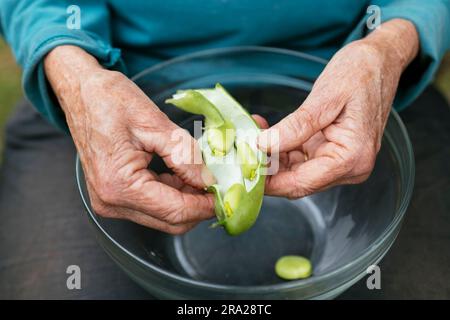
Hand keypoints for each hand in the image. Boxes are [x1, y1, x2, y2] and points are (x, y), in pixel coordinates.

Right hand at [45, 46, 215, 233]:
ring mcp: (111, 201)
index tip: (228, 194)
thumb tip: (209, 180)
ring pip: (164, 216)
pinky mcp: (115, 195)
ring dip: (188, 199)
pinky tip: (184, 174)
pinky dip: (173, 193)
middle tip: (221, 185)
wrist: (81, 92)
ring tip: (204, 174)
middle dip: (199, 206)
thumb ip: (184, 156)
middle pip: (170, 222)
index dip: (205, 206)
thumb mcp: (153, 123)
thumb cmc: (109, 100)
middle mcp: (112, 201)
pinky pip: (153, 205)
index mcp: (118, 185)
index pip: (174, 211)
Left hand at [257, 19, 418, 198]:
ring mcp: (340, 161)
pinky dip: (280, 147)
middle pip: (297, 181)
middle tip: (239, 152)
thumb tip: (264, 145)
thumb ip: (296, 126)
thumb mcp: (325, 98)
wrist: (379, 60)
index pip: (302, 183)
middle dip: (266, 168)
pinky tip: (265, 131)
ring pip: (295, 171)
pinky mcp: (331, 152)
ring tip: (250, 133)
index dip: (269, 181)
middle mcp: (349, 168)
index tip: (242, 170)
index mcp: (352, 158)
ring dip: (270, 156)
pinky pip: (300, 158)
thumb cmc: (361, 73)